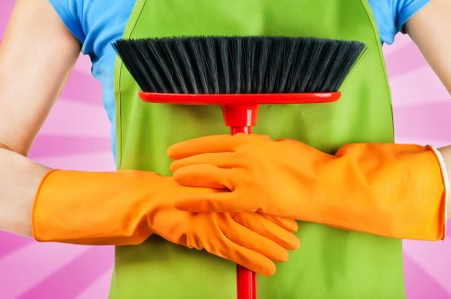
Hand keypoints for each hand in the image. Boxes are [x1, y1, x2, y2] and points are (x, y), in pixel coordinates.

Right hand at [32, 170, 299, 274]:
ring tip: (285, 257)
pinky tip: (267, 268)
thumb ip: (226, 187)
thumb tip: (247, 191)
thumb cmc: (181, 190)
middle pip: (259, 220)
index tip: (294, 222)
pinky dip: (253, 260)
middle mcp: (226, 202)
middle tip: (296, 242)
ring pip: (250, 237)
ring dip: (270, 248)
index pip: (258, 201)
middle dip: (279, 233)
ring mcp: (216, 220)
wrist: (155, 199)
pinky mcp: (207, 236)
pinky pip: (235, 252)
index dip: (278, 214)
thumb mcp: (206, 183)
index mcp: (228, 186)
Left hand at [168, 134, 325, 216]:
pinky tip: (181, 202)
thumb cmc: (305, 164)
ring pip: (206, 175)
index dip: (191, 146)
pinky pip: (215, 201)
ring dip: (187, 176)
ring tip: (174, 178)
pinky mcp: (248, 199)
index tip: (177, 149)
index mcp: (250, 142)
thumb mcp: (279, 146)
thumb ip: (258, 148)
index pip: (212, 142)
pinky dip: (195, 201)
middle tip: (172, 164)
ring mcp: (244, 178)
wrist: (321, 183)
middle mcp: (242, 157)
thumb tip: (248, 149)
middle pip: (205, 158)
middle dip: (186, 161)